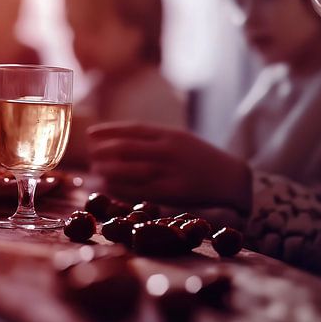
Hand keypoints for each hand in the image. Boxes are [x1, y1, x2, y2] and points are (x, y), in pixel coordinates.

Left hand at [87, 123, 251, 212]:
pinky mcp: (173, 192)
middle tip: (89, 153)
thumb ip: (156, 140)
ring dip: (109, 169)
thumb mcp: (181, 141)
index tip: (91, 133)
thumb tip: (121, 140)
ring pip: (131, 168)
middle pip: (128, 148)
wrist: (231, 179)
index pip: (133, 129)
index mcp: (171, 135)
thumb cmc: (202, 160)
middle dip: (104, 150)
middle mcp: (169, 150)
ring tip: (95, 169)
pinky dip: (121, 187)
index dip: (109, 131)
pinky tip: (108, 186)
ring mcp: (171, 171)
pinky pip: (140, 189)